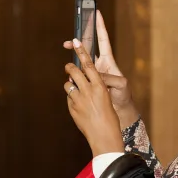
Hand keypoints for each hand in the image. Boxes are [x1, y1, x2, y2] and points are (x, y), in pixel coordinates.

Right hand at [64, 11, 138, 127]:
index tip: (96, 12)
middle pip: (87, 48)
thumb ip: (109, 78)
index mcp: (108, 61)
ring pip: (79, 62)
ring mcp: (92, 73)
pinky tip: (69, 78)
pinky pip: (77, 76)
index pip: (102, 40)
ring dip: (72, 61)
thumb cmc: (123, 96)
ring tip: (67, 64)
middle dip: (78, 43)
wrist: (120, 110)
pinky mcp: (87, 83)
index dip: (99, 26)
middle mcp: (99, 64)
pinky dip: (72, 76)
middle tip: (69, 41)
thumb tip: (96, 75)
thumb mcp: (120, 85)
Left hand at [64, 39, 124, 156]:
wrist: (104, 136)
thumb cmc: (109, 118)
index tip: (75, 41)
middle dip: (70, 67)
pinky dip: (71, 98)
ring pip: (68, 84)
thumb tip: (83, 81)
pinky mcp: (72, 108)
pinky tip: (79, 106)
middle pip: (74, 71)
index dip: (81, 51)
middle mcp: (88, 90)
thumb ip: (95, 88)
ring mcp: (78, 99)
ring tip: (75, 89)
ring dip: (70, 84)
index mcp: (100, 86)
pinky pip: (69, 98)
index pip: (89, 64)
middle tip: (69, 66)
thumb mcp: (106, 99)